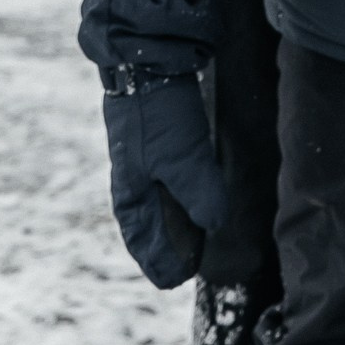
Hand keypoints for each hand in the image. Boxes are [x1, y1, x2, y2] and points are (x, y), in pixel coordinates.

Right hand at [102, 75, 230, 288]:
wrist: (146, 63)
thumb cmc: (159, 115)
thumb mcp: (184, 159)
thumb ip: (200, 195)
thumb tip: (213, 225)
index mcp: (130, 192)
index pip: (142, 240)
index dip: (158, 263)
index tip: (173, 282)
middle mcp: (132, 179)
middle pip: (147, 226)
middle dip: (163, 249)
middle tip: (183, 269)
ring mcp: (141, 160)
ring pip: (155, 203)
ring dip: (170, 225)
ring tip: (189, 239)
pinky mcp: (154, 140)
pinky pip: (164, 181)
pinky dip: (176, 197)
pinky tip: (190, 195)